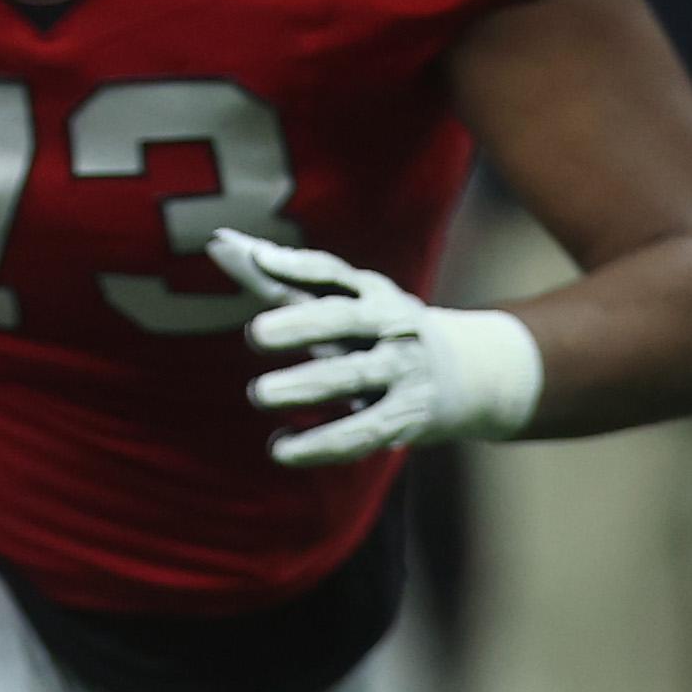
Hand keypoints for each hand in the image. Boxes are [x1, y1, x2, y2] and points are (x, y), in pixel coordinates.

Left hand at [212, 229, 544, 467]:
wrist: (472, 372)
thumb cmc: (380, 330)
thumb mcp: (344, 300)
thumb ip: (282, 279)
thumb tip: (218, 242)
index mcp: (371, 293)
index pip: (332, 273)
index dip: (297, 265)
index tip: (257, 259)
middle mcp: (389, 325)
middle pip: (346, 320)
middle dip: (303, 324)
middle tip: (255, 333)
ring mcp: (400, 370)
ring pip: (352, 377)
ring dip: (306, 385)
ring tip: (259, 393)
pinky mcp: (403, 417)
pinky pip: (358, 433)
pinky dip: (318, 444)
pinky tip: (278, 449)